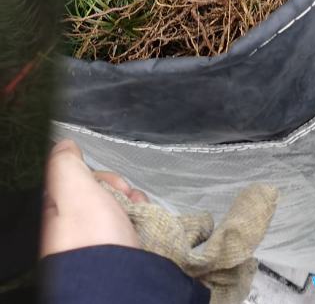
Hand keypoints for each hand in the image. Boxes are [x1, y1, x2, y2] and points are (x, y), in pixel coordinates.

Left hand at [40, 140, 142, 256]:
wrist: (117, 280)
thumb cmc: (93, 236)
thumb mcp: (73, 189)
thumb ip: (65, 164)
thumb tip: (64, 145)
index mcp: (58, 215)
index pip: (78, 183)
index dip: (99, 177)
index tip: (112, 182)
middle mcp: (74, 230)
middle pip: (100, 195)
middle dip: (119, 189)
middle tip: (126, 196)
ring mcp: (96, 243)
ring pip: (116, 209)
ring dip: (132, 203)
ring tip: (139, 208)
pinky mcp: (117, 254)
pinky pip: (129, 226)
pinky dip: (140, 219)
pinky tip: (144, 221)